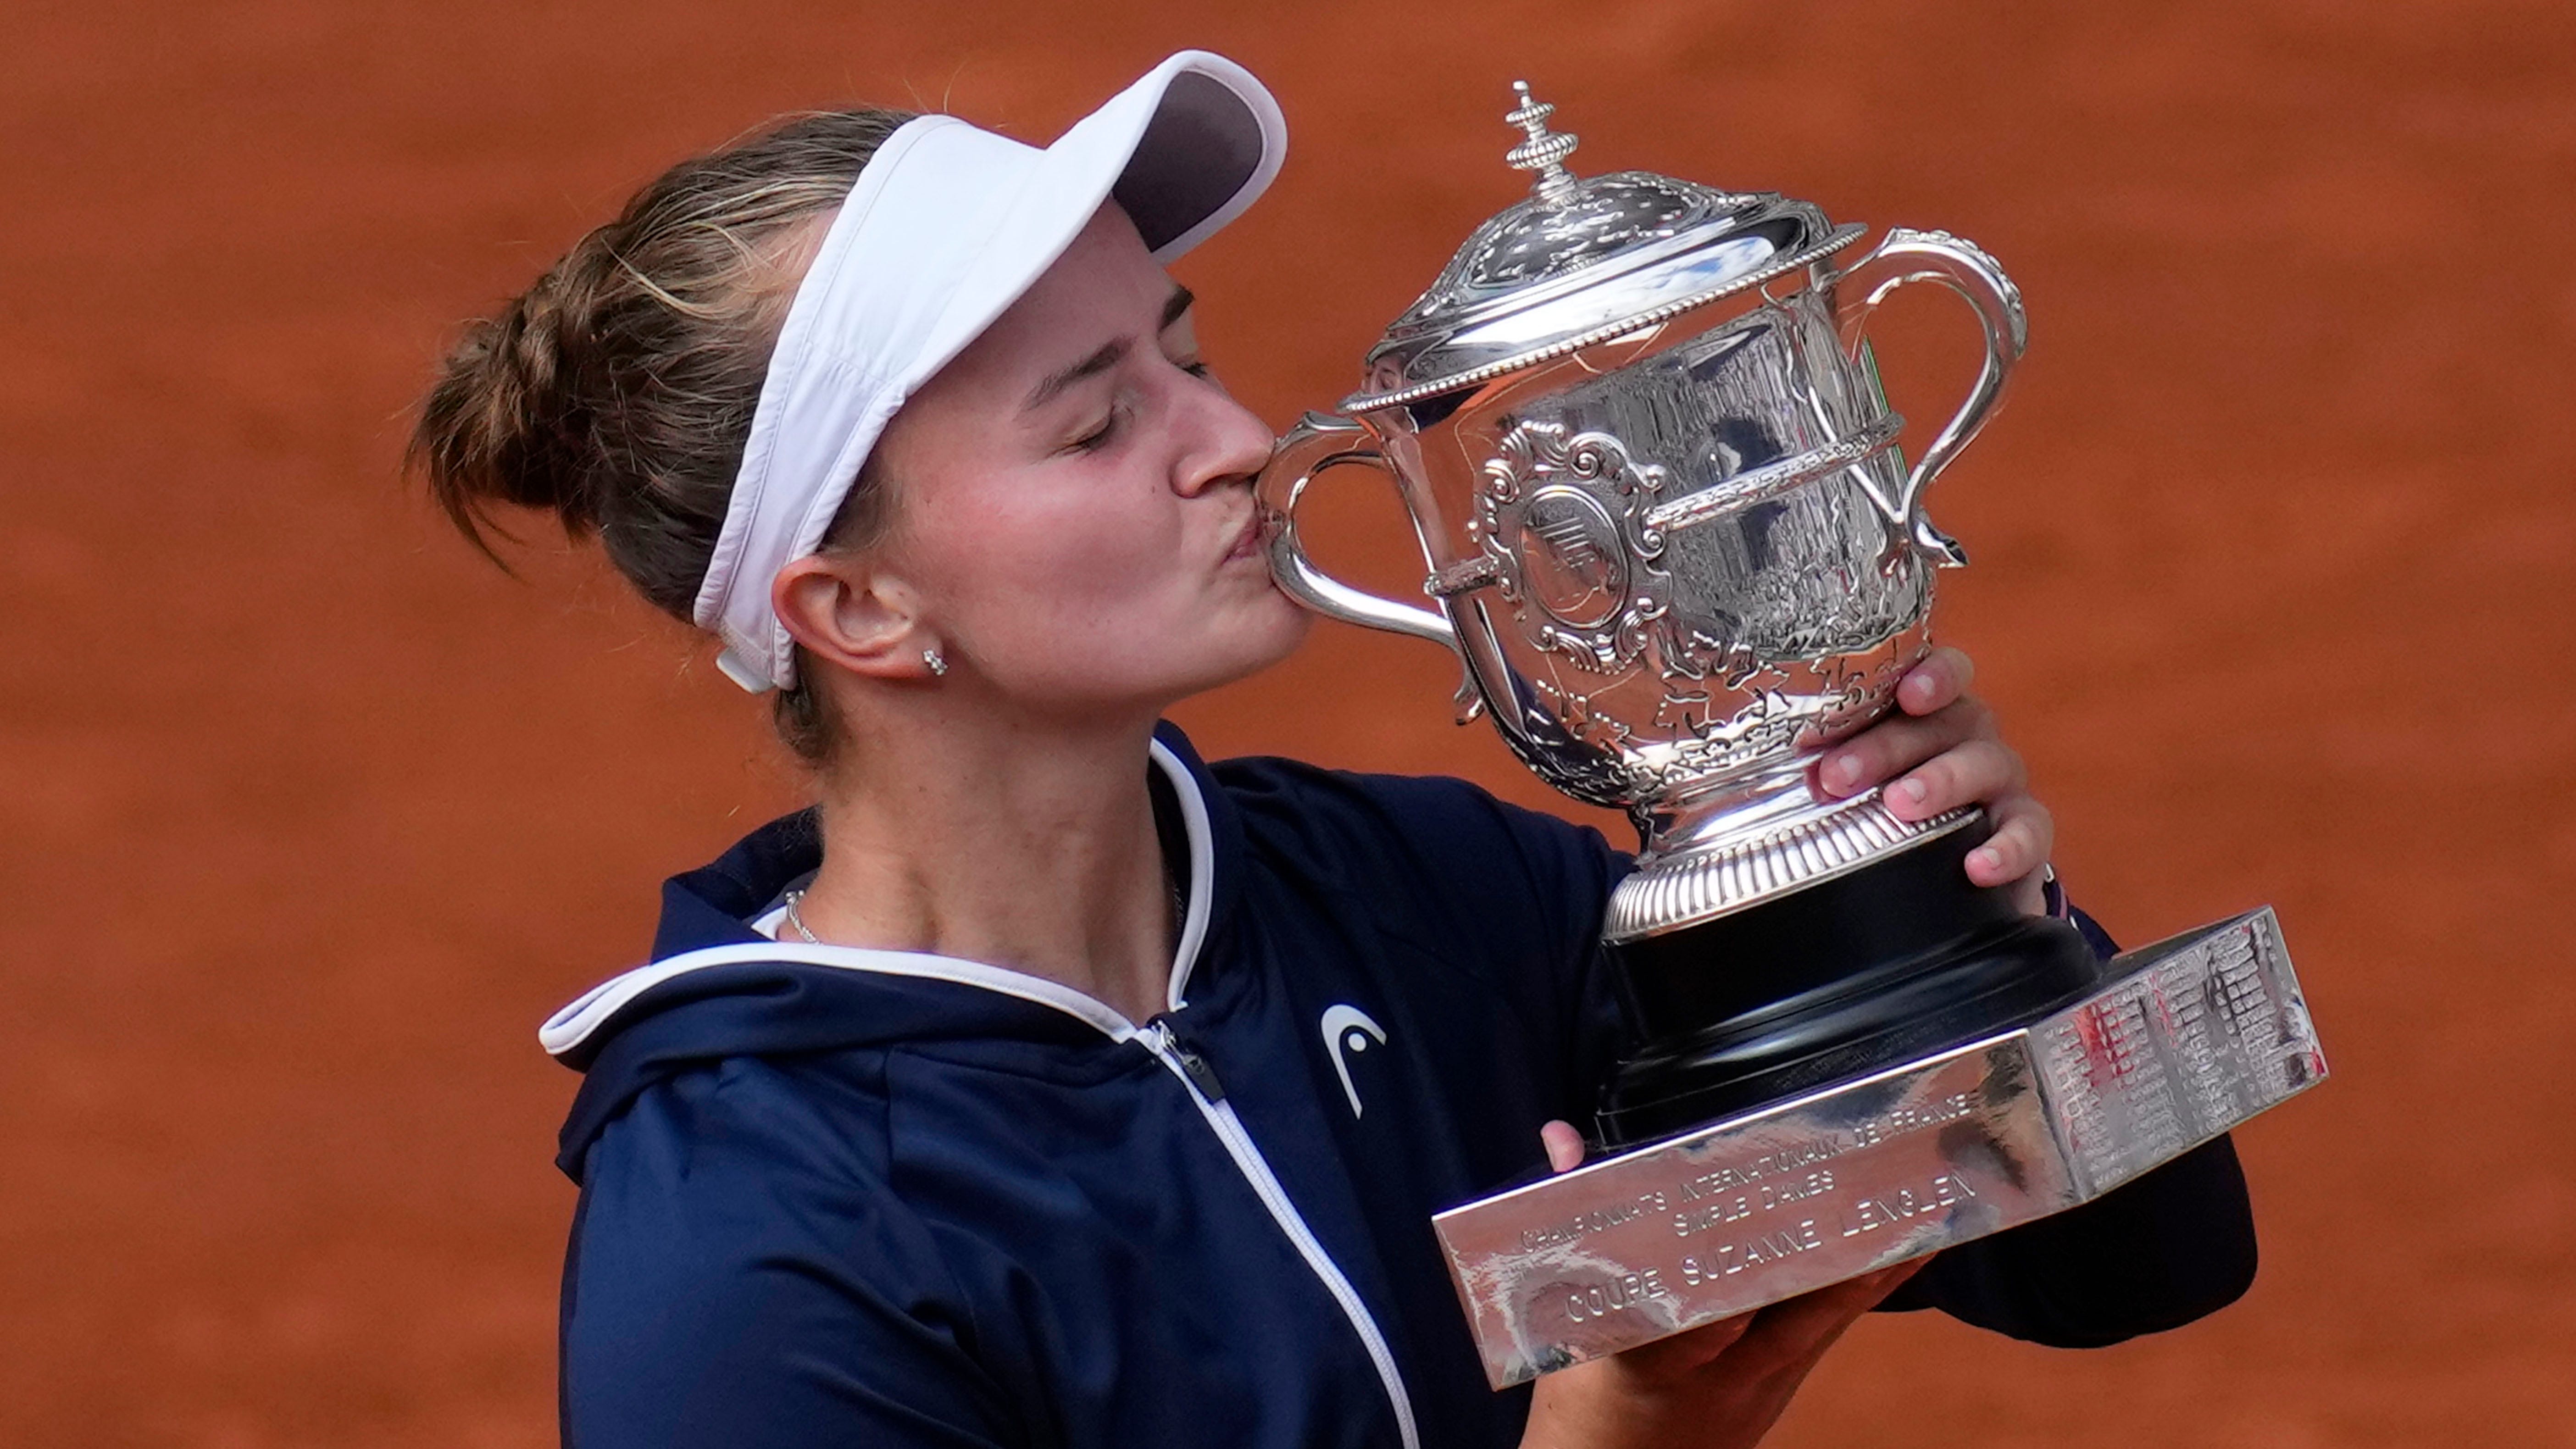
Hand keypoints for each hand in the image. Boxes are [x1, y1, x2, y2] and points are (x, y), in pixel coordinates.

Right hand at [1520, 1123, 1919, 1448]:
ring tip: (1918, 1207)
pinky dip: (1866, 1285)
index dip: (1736, 1267)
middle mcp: (1719, 1375)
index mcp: (1655, 1360)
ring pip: (1824, 1318)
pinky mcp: (1784, 1383)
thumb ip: (1574, 1225)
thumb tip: (1562, 1139)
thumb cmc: (1586, 1399)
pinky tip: (1909, 1247)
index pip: (1702, 1313)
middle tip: (1868, 1190)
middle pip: (1786, 1313)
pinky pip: (1831, 1328)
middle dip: (1827, 1253)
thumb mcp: (1564, 1319)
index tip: (1766, 1209)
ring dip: (1870, 1265)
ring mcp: (1761, 1383)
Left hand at [1810, 646, 2053, 914]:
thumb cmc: (1885, 812)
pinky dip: (2006, 848)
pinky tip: (1977, 867)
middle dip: (1888, 746)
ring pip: (1985, 764)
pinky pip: (2028, 830)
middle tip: (1838, 776)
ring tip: (1900, 805)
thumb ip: (1818, 770)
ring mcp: (2001, 780)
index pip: (1942, 672)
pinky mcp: (2025, 830)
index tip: (1905, 694)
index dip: (1931, 675)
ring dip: (1940, 781)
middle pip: (1943, 722)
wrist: (1947, 877)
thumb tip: (1745, 787)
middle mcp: (1969, 736)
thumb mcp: (1853, 785)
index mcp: (1927, 712)